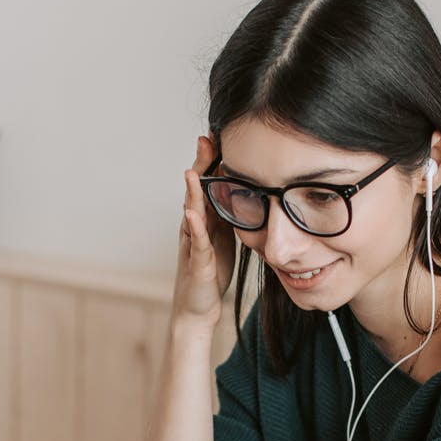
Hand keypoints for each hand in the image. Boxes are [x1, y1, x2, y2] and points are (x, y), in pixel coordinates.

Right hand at [174, 135, 235, 327]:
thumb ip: (232, 213)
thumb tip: (249, 190)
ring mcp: (193, 244)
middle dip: (201, 164)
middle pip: (198, 190)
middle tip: (206, 137)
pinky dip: (193, 227)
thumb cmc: (211, 271)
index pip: (210, 183)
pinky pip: (195, 243)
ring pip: (192, 212)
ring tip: (192, 170)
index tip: (220, 133)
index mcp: (207, 219)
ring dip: (192, 191)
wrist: (198, 308)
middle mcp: (195, 227)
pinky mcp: (197, 263)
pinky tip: (192, 212)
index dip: (214, 159)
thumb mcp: (226, 236)